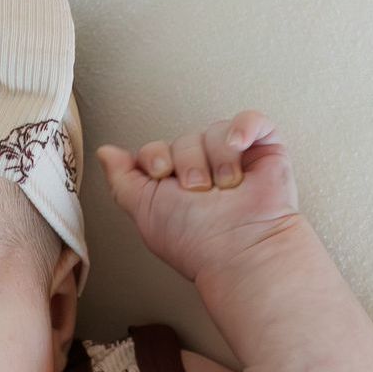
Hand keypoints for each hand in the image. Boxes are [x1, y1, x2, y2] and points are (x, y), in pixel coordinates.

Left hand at [94, 111, 299, 285]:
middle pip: (184, 139)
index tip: (163, 178)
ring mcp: (236, 159)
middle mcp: (205, 169)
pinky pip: (252, 120)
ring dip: (217, 161)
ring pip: (214, 130)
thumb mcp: (145, 212)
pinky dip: (244, 127)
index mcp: (176, 184)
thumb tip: (106, 152)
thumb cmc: (197, 242)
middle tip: (201, 194)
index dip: (156, 159)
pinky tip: (238, 146)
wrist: (240, 251)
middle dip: (188, 166)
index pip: (156, 150)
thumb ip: (123, 181)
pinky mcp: (266, 151)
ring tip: (226, 189)